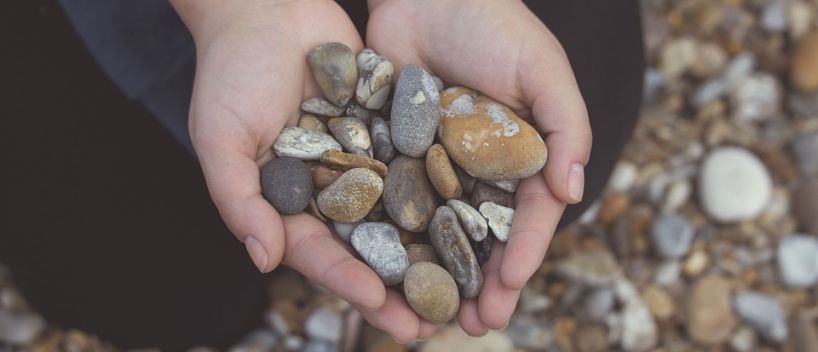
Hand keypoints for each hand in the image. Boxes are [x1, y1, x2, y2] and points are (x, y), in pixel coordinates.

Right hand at [171, 0, 443, 340]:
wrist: (264, 7)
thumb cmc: (229, 72)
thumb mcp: (220, 138)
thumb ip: (238, 200)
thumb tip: (265, 260)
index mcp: (286, 202)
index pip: (319, 253)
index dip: (348, 280)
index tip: (381, 304)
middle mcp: (327, 189)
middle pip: (367, 246)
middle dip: (397, 285)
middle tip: (431, 323)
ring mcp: (360, 160)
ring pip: (399, 213)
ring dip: (427, 250)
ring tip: (461, 285)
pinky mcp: (387, 130)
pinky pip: (414, 163)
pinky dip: (440, 189)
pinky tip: (472, 214)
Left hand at [367, 0, 591, 335]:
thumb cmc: (495, 24)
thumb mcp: (543, 69)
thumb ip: (567, 127)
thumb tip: (574, 193)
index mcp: (521, 156)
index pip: (527, 216)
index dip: (522, 254)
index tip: (510, 287)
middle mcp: (479, 169)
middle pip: (482, 237)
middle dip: (481, 283)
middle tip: (474, 324)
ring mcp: (435, 165)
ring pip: (437, 232)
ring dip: (437, 276)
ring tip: (431, 317)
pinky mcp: (394, 155)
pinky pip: (393, 201)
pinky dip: (392, 238)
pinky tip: (385, 271)